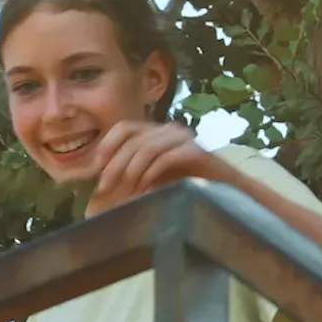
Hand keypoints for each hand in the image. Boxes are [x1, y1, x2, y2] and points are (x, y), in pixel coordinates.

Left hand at [90, 121, 230, 211]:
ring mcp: (183, 138)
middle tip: (104, 189)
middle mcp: (168, 130)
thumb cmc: (187, 186)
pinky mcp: (196, 151)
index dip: (107, 144)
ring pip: (147, 147)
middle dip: (114, 165)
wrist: (226, 192)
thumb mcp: (153, 179)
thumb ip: (131, 176)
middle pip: (132, 139)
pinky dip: (150, 175)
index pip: (124, 127)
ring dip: (131, 172)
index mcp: (156, 133)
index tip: (95, 168)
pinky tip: (145, 192)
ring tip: (125, 194)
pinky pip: (165, 158)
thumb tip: (99, 186)